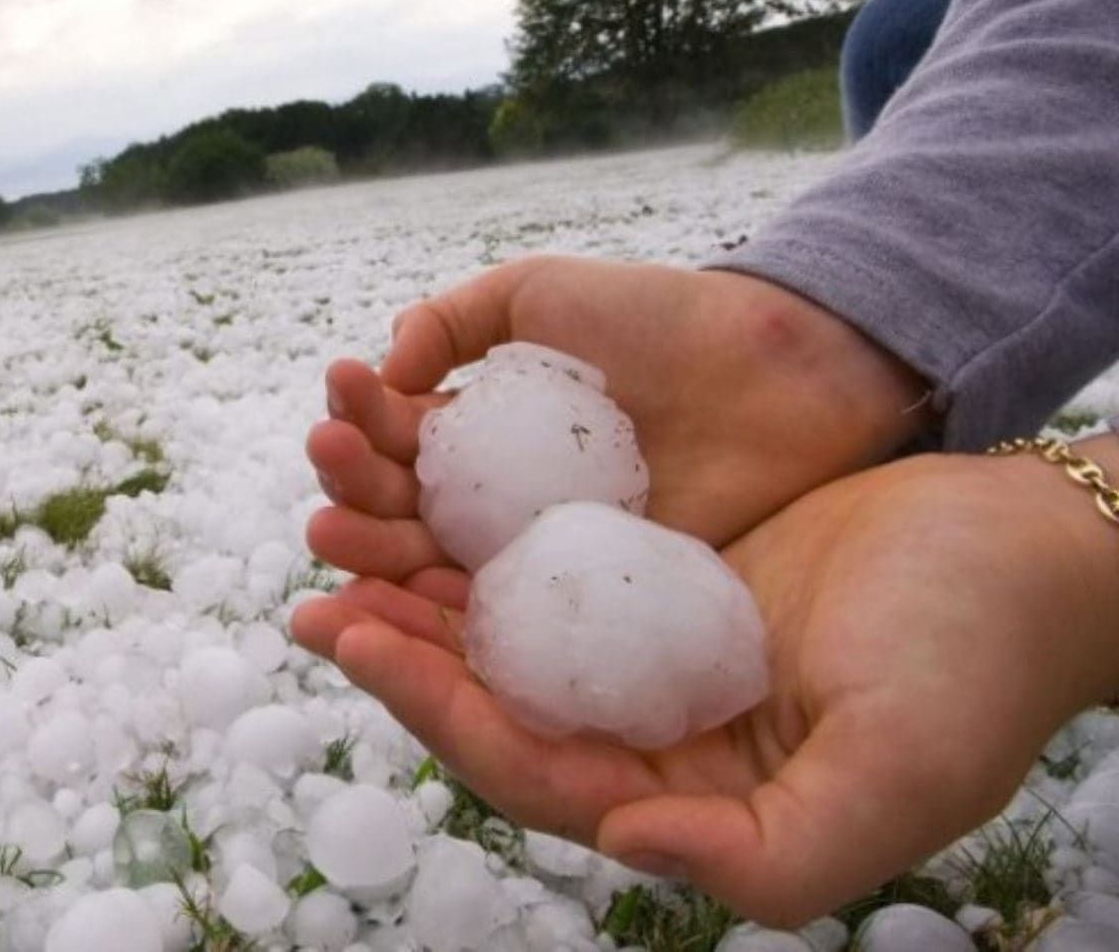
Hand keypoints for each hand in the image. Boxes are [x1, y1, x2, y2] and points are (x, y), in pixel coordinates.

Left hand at [292, 437, 1118, 925]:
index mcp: (687, 801)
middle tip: (314, 585)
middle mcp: (651, 738)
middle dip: (396, 647)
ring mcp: (648, 657)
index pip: (527, 767)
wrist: (1024, 556)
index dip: (433, 710)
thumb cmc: (980, 665)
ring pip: (505, 633)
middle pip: (491, 701)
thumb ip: (771, 850)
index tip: (354, 634)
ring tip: (341, 520)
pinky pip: (544, 567)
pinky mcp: (655, 583)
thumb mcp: (898, 772)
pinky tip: (428, 488)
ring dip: (420, 585)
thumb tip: (622, 840)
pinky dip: (481, 534)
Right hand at [307, 257, 931, 578]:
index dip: (359, 416)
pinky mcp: (584, 597)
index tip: (341, 393)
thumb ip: (457, 319)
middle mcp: (496, 495)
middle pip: (399, 502)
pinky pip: (503, 613)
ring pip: (432, 562)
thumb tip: (386, 365)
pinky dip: (442, 612)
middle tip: (327, 462)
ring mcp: (536, 551)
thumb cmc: (664, 321)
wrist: (782, 374)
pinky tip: (401, 595)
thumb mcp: (544, 292)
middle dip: (350, 482)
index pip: (396, 434)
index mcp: (481, 426)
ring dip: (369, 547)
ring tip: (330, 527)